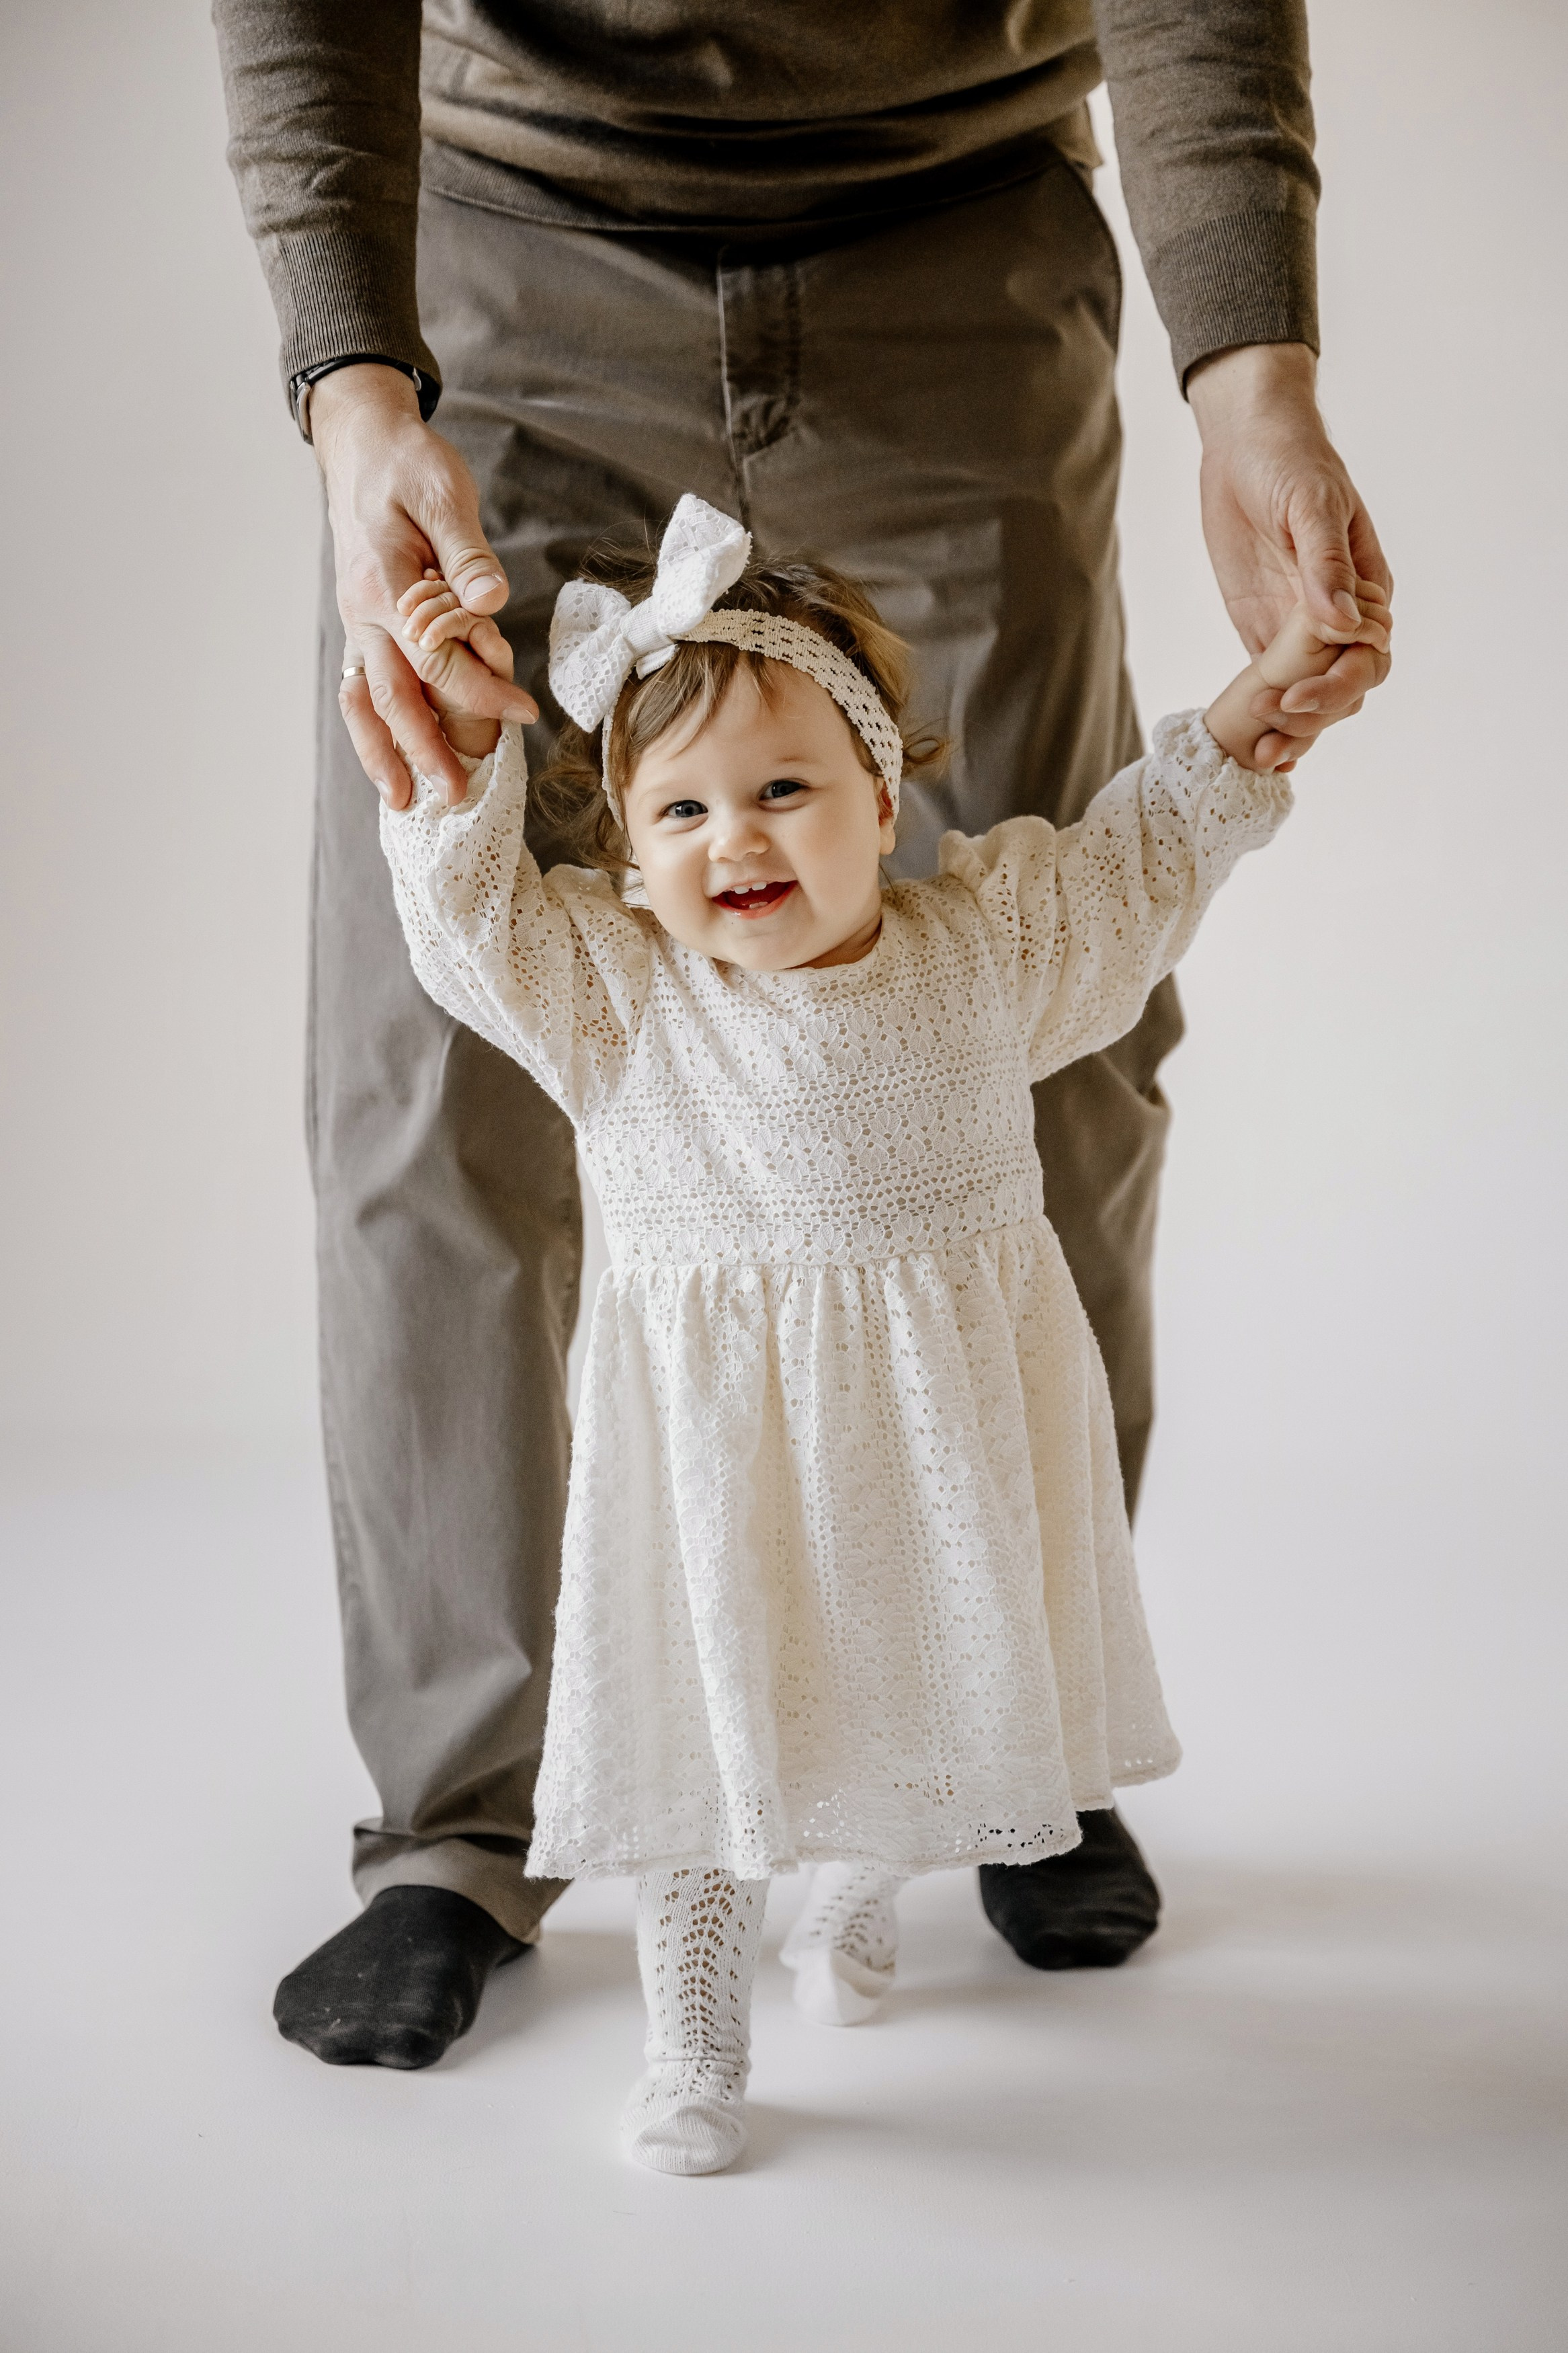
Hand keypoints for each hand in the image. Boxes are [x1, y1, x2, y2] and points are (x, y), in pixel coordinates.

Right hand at [313, 365, 537, 808]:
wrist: (364, 448)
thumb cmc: (411, 467)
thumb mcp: (445, 493)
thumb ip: (467, 553)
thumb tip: (490, 600)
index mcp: (387, 581)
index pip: (436, 654)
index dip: (481, 687)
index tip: (523, 712)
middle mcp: (363, 611)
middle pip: (394, 692)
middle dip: (425, 747)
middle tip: (456, 794)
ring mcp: (357, 623)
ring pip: (365, 700)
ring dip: (384, 753)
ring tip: (404, 801)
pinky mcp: (361, 627)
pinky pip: (360, 688)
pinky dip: (372, 730)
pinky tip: (390, 763)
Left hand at [1189, 344, 1391, 763]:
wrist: (1245, 443)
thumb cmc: (1289, 459)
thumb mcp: (1310, 503)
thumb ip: (1325, 564)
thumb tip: (1343, 623)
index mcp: (1367, 588)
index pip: (1369, 656)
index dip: (1337, 684)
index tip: (1294, 695)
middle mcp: (1342, 616)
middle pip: (1345, 686)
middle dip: (1313, 717)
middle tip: (1269, 732)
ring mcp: (1303, 628)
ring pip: (1313, 695)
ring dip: (1293, 729)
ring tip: (1259, 756)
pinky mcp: (1266, 632)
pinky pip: (1276, 685)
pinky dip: (1270, 720)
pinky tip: (1254, 752)